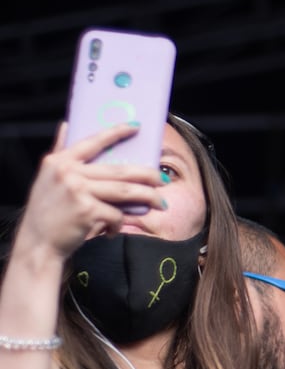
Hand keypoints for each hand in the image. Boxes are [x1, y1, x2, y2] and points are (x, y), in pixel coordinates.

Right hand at [16, 122, 164, 259]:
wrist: (37, 244)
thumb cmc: (47, 211)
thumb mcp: (47, 177)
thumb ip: (60, 151)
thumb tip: (67, 125)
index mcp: (59, 161)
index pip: (93, 141)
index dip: (117, 132)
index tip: (137, 126)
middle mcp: (68, 172)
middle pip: (120, 170)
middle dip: (148, 175)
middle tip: (164, 180)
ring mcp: (78, 191)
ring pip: (125, 191)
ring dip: (148, 198)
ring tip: (162, 204)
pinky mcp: (87, 211)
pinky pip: (116, 214)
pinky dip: (119, 224)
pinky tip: (113, 230)